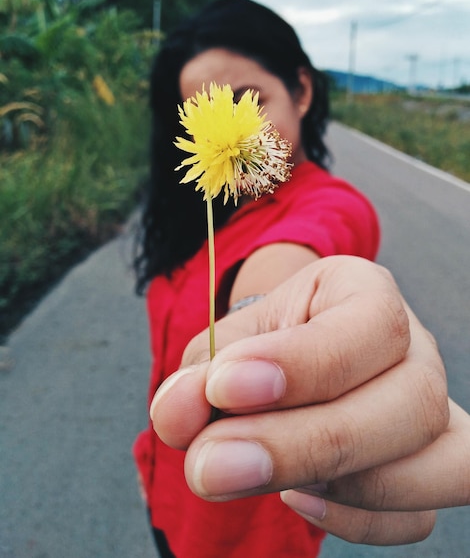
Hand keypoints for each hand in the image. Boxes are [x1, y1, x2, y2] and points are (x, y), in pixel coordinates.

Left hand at [150, 255, 450, 544]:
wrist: (281, 359)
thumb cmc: (258, 347)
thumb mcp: (222, 348)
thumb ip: (196, 379)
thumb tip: (177, 414)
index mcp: (367, 292)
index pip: (370, 325)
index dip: (300, 364)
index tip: (222, 387)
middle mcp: (416, 351)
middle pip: (413, 403)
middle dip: (306, 443)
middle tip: (214, 462)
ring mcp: (434, 414)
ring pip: (441, 466)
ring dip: (339, 486)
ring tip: (253, 473)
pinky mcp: (426, 468)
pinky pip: (416, 516)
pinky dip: (356, 520)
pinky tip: (294, 497)